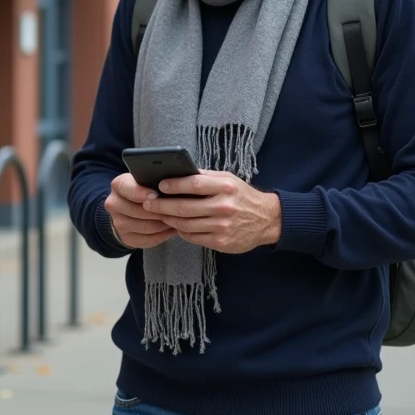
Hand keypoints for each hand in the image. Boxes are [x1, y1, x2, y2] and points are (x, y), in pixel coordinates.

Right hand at [104, 173, 177, 248]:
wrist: (128, 206)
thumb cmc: (143, 188)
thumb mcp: (144, 179)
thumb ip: (152, 179)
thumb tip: (170, 185)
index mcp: (118, 186)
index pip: (128, 189)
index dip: (142, 193)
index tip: (156, 195)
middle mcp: (114, 204)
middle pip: (137, 211)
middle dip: (159, 211)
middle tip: (175, 209)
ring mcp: (118, 223)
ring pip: (145, 227)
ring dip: (163, 224)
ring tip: (177, 219)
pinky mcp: (126, 238)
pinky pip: (148, 240)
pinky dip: (163, 235)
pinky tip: (172, 229)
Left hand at [142, 170, 281, 253]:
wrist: (267, 220)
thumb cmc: (242, 196)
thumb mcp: (228, 179)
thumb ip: (205, 176)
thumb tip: (178, 171)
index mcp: (225, 187)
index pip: (194, 184)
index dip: (173, 185)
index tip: (159, 186)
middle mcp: (224, 207)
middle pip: (184, 207)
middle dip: (161, 206)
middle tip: (148, 203)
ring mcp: (222, 226)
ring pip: (185, 224)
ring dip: (168, 219)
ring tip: (159, 214)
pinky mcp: (221, 242)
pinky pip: (193, 237)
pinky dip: (181, 231)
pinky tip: (176, 225)